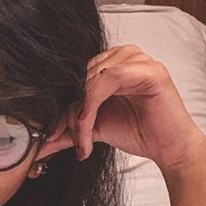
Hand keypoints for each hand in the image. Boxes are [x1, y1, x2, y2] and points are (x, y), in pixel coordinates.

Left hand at [37, 45, 205, 172]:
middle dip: (66, 113)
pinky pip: (108, 79)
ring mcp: (137, 59)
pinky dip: (91, 105)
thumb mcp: (93, 129)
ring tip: (81, 139)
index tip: (48, 134)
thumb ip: (68, 130)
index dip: (58, 107)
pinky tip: (89, 126)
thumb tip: (37, 144)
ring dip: (79, 112)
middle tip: (60, 138)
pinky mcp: (149, 69)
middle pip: (79, 79)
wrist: (168, 149)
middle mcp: (122, 56)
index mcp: (109, 64)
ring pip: (90, 80)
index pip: (73, 79)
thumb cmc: (138, 132)